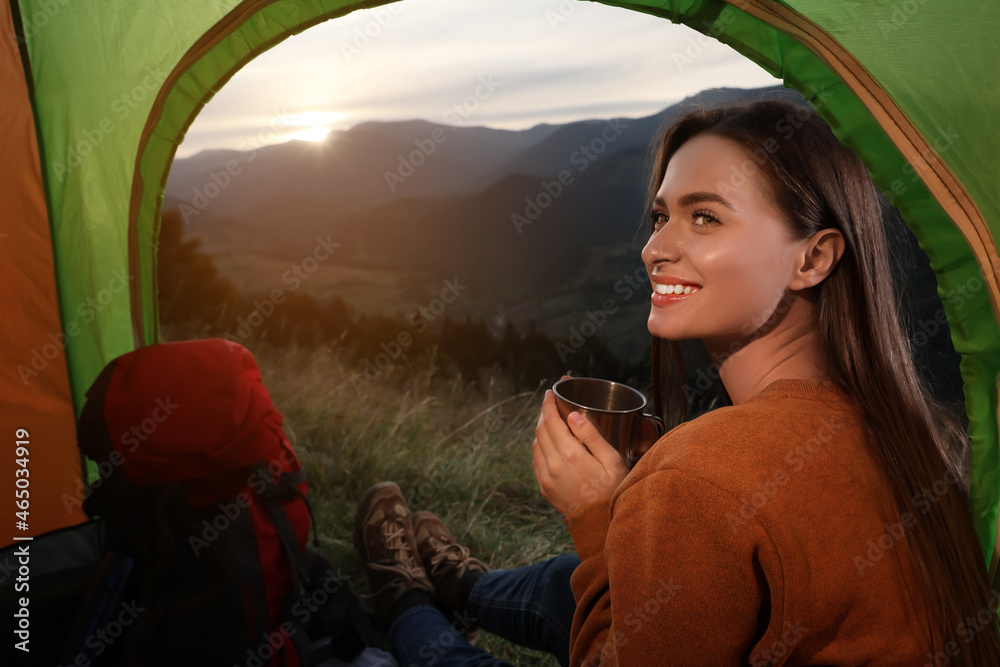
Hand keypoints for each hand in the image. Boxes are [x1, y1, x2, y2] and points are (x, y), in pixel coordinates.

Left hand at [532, 387, 628, 516]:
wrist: (600, 524)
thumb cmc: (612, 490)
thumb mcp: (611, 460)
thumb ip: (591, 435)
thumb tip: (573, 414)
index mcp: (570, 454)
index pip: (551, 420)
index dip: (548, 404)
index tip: (549, 393)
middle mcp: (553, 465)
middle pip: (540, 430)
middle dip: (544, 413)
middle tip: (550, 403)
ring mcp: (545, 477)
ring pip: (535, 444)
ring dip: (541, 430)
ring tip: (551, 422)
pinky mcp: (543, 488)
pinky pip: (536, 460)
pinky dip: (540, 447)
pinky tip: (549, 444)